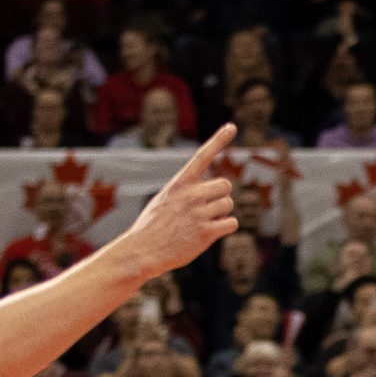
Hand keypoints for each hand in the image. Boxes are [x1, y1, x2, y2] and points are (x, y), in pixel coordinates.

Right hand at [113, 125, 238, 279]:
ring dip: (221, 214)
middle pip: (225, 185)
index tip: (232, 126)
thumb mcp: (165, 199)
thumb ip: (187, 191)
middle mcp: (191, 194)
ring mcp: (199, 212)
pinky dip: (225, 228)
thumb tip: (213, 192)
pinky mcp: (207, 232)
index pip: (202, 155)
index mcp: (179, 182)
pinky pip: (232, 223)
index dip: (219, 140)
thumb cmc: (154, 226)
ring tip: (202, 223)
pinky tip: (210, 233)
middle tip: (206, 209)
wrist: (143, 250)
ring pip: (229, 205)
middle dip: (221, 196)